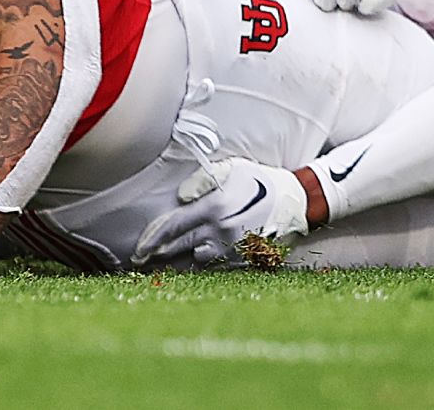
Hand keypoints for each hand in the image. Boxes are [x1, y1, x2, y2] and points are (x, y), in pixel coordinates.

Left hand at [132, 158, 309, 267]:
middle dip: (158, 253)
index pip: (174, 226)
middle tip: (139, 259)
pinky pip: (214, 264)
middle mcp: (220, 232)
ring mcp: (232, 248)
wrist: (295, 202)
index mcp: (214, 208)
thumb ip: (203, 180)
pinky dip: (202, 262)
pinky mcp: (243, 258)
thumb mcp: (232, 169)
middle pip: (180, 246)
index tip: (138, 248)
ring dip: (181, 258)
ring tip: (164, 259)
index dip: (153, 238)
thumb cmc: (260, 181)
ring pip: (196, 258)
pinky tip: (193, 259)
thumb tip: (181, 197)